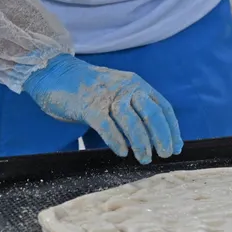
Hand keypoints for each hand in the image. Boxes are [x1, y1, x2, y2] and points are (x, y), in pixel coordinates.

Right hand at [23, 54, 182, 163]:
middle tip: (165, 154)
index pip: (162, 107)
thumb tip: (152, 135)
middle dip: (161, 136)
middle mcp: (126, 87)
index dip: (171, 128)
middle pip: (151, 112)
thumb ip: (133, 108)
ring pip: (131, 120)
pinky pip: (106, 125)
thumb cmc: (89, 89)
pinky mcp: (88, 105)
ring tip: (145, 158)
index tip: (176, 146)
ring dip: (141, 142)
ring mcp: (107, 95)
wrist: (56, 73)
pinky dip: (116, 139)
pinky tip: (123, 152)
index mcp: (137, 84)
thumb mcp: (117, 92)